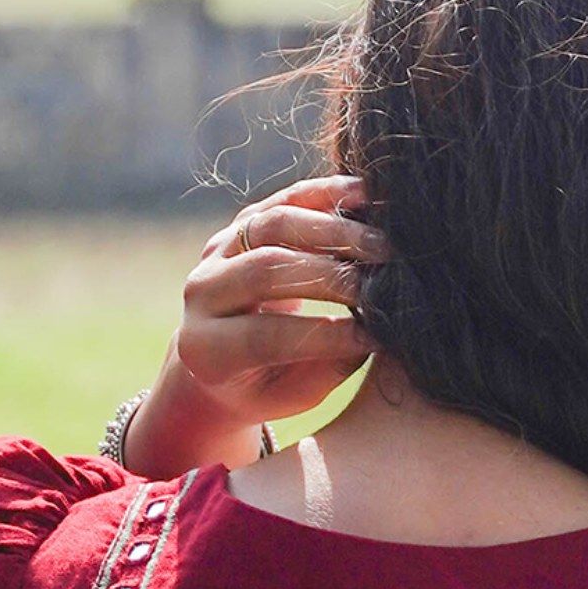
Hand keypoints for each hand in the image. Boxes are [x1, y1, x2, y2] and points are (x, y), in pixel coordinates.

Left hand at [125, 173, 390, 475]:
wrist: (225, 353)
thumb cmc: (267, 385)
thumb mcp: (294, 393)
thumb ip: (329, 365)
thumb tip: (378, 329)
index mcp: (206, 348)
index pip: (264, 336)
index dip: (323, 335)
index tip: (373, 336)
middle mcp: (201, 293)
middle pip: (266, 270)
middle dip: (332, 276)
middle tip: (385, 282)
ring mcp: (217, 249)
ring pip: (273, 224)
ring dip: (335, 232)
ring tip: (384, 247)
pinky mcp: (242, 221)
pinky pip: (284, 199)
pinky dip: (328, 194)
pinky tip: (369, 198)